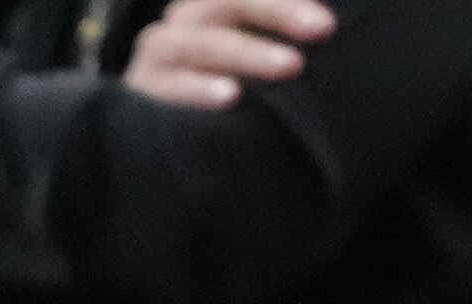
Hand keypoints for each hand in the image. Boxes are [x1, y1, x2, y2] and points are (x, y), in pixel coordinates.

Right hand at [127, 0, 326, 107]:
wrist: (156, 124)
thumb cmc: (221, 84)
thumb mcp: (249, 50)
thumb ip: (280, 33)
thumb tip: (327, 27)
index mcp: (215, 3)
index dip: (287, 2)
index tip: (328, 22)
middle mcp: (187, 17)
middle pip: (229, 3)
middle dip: (278, 14)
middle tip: (321, 30)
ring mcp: (161, 49)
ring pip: (204, 41)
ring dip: (248, 52)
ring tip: (290, 67)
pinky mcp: (143, 86)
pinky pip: (171, 84)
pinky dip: (200, 89)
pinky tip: (231, 96)